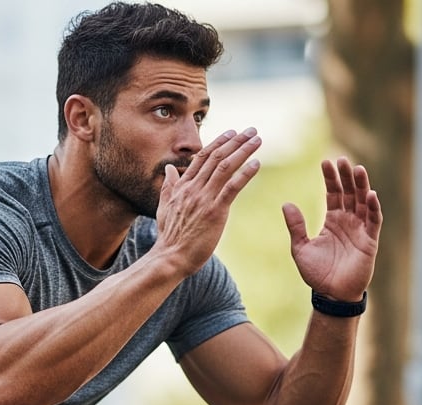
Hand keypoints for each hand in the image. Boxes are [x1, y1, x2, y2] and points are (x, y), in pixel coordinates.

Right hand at [154, 128, 262, 275]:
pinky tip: (256, 164)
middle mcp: (193, 188)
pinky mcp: (214, 212)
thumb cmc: (169, 237)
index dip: (219, 142)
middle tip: (251, 130)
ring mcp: (203, 199)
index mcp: (182, 186)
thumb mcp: (164, 207)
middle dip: (235, 141)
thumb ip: (169, 186)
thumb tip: (169, 169)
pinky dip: (245, 174)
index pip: (202, 157)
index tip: (232, 132)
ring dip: (243, 151)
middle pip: (216, 157)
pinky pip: (232, 188)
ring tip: (257, 140)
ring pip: (225, 167)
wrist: (170, 258)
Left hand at [282, 157, 382, 301]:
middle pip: (350, 193)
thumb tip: (286, 203)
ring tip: (358, 169)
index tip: (326, 162)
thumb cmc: (317, 273)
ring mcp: (360, 230)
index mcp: (333, 221)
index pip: (333, 193)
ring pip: (364, 202)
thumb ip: (296, 226)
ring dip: (362, 185)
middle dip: (346, 177)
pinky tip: (370, 194)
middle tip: (342, 160)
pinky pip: (374, 221)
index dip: (331, 178)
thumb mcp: (300, 248)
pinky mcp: (370, 241)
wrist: (331, 295)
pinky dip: (373, 207)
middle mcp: (348, 221)